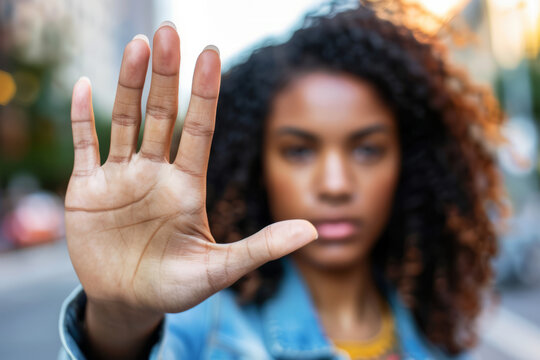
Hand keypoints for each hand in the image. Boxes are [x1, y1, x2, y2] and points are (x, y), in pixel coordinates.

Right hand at [65, 23, 316, 317]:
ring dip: (129, 84)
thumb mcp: (219, 269)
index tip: (211, 53)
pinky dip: (81, 118)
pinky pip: (85, 146)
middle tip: (170, 31)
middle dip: (166, 75)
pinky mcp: (87, 190)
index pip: (199, 130)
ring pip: (126, 120)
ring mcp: (120, 178)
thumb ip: (262, 248)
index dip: (205, 93)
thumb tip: (314, 231)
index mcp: (187, 186)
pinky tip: (84, 86)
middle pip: (162, 114)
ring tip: (138, 45)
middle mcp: (155, 173)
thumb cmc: (175, 287)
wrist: (128, 302)